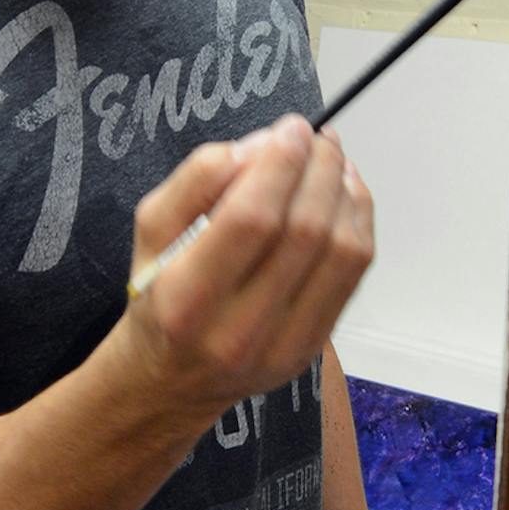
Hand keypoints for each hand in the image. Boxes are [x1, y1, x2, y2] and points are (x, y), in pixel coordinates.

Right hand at [123, 116, 374, 418]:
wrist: (170, 383)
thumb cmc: (157, 296)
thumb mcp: (150, 231)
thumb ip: (194, 181)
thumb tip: (259, 147)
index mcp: (186, 299)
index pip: (252, 219)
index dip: (281, 164)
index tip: (290, 127)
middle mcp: (239, 329)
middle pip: (306, 231)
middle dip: (319, 168)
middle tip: (315, 136)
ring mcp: (285, 344)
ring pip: (342, 252)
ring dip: (345, 191)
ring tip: (331, 159)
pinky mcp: (314, 347)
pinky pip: (354, 273)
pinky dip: (358, 221)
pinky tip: (344, 193)